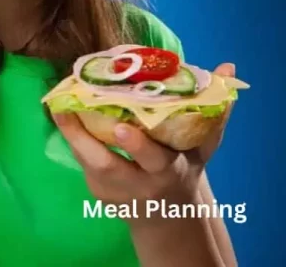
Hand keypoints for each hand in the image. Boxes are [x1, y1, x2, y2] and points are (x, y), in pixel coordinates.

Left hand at [53, 63, 236, 207]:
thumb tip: (227, 68)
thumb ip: (215, 110)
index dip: (138, 145)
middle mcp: (138, 183)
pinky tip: (62, 112)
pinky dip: (72, 137)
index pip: (154, 160)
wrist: (168, 216)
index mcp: (168, 171)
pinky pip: (81, 161)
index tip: (122, 126)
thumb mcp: (203, 146)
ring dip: (70, 133)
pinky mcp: (97, 191)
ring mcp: (113, 190)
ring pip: (87, 161)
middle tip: (70, 109)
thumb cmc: (185, 168)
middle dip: (85, 139)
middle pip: (110, 165)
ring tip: (58, 104)